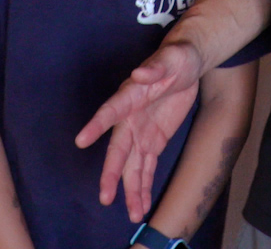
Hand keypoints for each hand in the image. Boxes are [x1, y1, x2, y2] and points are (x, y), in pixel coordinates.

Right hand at [74, 40, 204, 222]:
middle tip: (105, 197)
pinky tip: (141, 205)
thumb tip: (139, 72)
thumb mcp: (172, 57)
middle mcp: (131, 119)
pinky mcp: (154, 141)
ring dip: (131, 190)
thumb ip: (156, 66)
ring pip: (132, 166)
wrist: (189, 63)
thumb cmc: (177, 56)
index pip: (111, 111)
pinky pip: (147, 167)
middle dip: (111, 174)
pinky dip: (144, 186)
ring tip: (133, 214)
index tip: (81, 140)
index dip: (96, 125)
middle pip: (118, 150)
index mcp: (130, 96)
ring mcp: (142, 133)